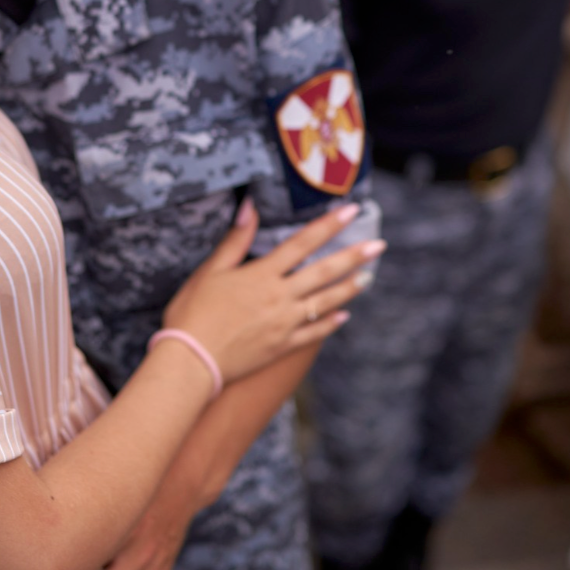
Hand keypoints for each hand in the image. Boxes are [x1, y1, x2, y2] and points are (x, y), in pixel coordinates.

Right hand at [162, 201, 380, 383]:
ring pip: (325, 302)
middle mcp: (279, 297)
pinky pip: (313, 334)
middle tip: (378, 245)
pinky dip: (330, 324)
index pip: (302, 243)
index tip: (351, 211)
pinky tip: (343, 317)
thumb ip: (235, 240)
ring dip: (349, 288)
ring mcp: (284, 324)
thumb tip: (250, 207)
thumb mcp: (210, 271)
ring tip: (368, 277)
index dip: (328, 225)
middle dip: (353, 256)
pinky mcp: (282, 347)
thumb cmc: (193, 313)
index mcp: (261, 274)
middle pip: (323, 272)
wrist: (190, 361)